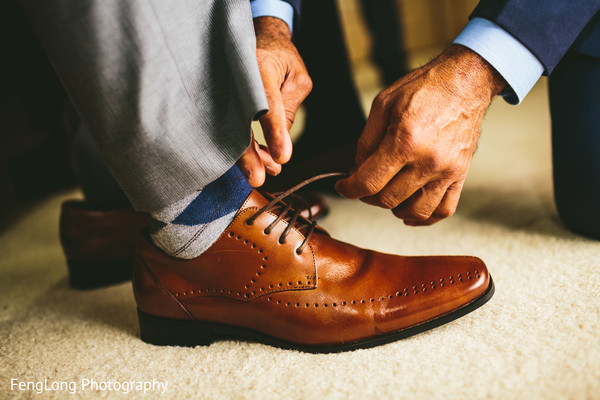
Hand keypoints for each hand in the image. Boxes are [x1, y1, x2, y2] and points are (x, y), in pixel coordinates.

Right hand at [238, 16, 311, 186]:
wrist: (259, 38)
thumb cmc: (282, 58)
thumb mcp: (297, 80)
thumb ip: (290, 110)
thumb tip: (280, 146)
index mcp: (260, 65)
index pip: (267, 102)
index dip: (273, 131)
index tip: (282, 157)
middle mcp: (237, 77)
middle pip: (240, 120)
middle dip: (248, 154)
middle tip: (258, 179)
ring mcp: (226, 89)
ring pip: (231, 129)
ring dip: (247, 156)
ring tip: (263, 174)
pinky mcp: (223, 102)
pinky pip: (230, 129)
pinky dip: (244, 148)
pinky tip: (260, 161)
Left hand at [336, 45, 504, 224]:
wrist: (464, 82)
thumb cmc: (425, 88)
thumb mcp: (383, 105)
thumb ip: (366, 141)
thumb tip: (357, 169)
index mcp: (405, 142)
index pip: (369, 182)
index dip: (349, 189)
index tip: (344, 186)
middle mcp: (428, 161)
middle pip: (388, 199)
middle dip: (368, 196)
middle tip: (363, 185)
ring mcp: (447, 171)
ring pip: (415, 211)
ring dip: (394, 208)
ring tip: (386, 194)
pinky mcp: (460, 174)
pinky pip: (444, 209)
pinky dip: (425, 218)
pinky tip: (410, 212)